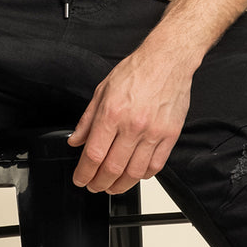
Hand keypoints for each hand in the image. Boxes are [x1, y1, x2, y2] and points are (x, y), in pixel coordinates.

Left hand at [67, 46, 192, 194]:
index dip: (84, 173)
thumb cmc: (137, 71)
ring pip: (134, 172)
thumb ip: (87, 119)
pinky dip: (143, 176)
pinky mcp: (170, 135)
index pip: (93, 155)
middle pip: (112, 168)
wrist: (167, 60)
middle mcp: (133, 125)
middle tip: (94, 186)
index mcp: (112, 114)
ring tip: (112, 186)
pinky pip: (156, 165)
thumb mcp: (102, 90)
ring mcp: (153, 132)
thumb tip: (76, 140)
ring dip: (120, 185)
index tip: (80, 179)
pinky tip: (135, 175)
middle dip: (99, 183)